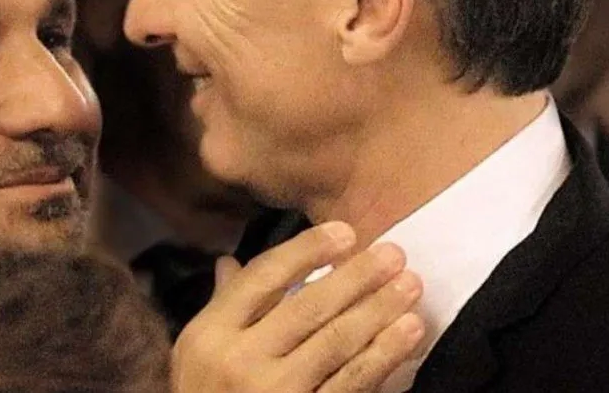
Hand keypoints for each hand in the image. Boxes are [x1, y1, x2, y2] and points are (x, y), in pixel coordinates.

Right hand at [172, 222, 424, 392]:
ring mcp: (274, 392)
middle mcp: (240, 360)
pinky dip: (383, 354)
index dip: (306, 251)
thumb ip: (221, 306)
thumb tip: (229, 262)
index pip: (263, 278)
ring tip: (411, 286)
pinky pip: (352, 382)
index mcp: (210, 332)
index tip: (345, 232)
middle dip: (356, 277)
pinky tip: (408, 332)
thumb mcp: (197, 352)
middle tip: (394, 253)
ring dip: (379, 310)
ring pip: (336, 342)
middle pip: (307, 307)